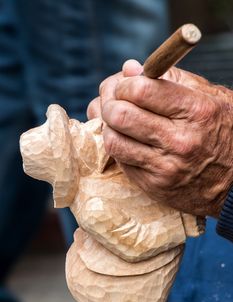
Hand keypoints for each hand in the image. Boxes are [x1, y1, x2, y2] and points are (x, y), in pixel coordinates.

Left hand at [88, 60, 232, 217]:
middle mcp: (179, 141)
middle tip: (114, 101)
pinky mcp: (154, 185)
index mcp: (196, 111)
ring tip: (117, 121)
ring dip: (108, 127)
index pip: (140, 90)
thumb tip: (129, 68)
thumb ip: (169, 78)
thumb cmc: (221, 130)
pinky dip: (119, 146)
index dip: (124, 83)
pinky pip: (120, 161)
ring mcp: (165, 167)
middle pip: (119, 115)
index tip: (126, 85)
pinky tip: (128, 140)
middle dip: (109, 102)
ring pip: (112, 141)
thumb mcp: (208, 97)